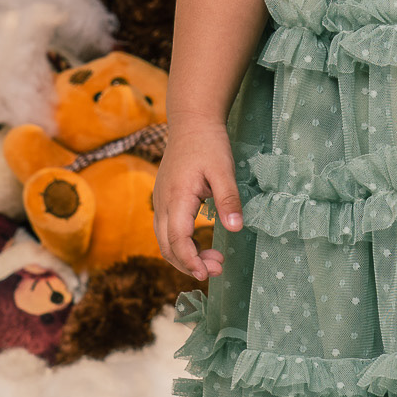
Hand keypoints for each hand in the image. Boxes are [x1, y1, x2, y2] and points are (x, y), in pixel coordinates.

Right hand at [151, 116, 243, 282]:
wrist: (191, 122)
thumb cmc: (209, 144)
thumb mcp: (224, 170)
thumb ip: (229, 200)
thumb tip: (236, 229)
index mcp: (176, 197)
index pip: (177, 239)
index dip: (190, 260)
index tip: (208, 274)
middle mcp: (162, 202)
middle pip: (166, 246)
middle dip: (189, 263)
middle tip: (218, 269)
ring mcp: (160, 201)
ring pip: (164, 240)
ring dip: (185, 255)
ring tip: (214, 260)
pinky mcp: (163, 199)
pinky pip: (166, 230)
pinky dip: (181, 244)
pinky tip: (201, 245)